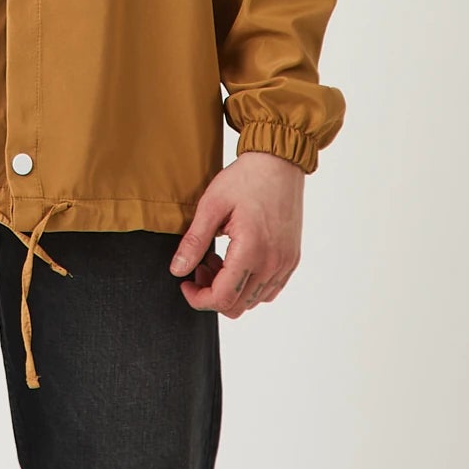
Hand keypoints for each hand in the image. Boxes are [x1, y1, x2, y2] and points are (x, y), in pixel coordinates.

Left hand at [169, 151, 303, 317]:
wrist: (279, 162)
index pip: (222, 298)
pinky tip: (237, 260)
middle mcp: (273, 263)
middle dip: (211, 294)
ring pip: (253, 301)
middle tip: (200, 266)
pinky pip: (269, 290)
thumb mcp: (212, 205)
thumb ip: (194, 241)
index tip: (185, 283)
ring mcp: (285, 263)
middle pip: (237, 306)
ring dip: (230, 289)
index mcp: (252, 250)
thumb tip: (177, 270)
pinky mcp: (292, 259)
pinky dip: (249, 285)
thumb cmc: (246, 178)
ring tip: (218, 259)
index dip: (198, 298)